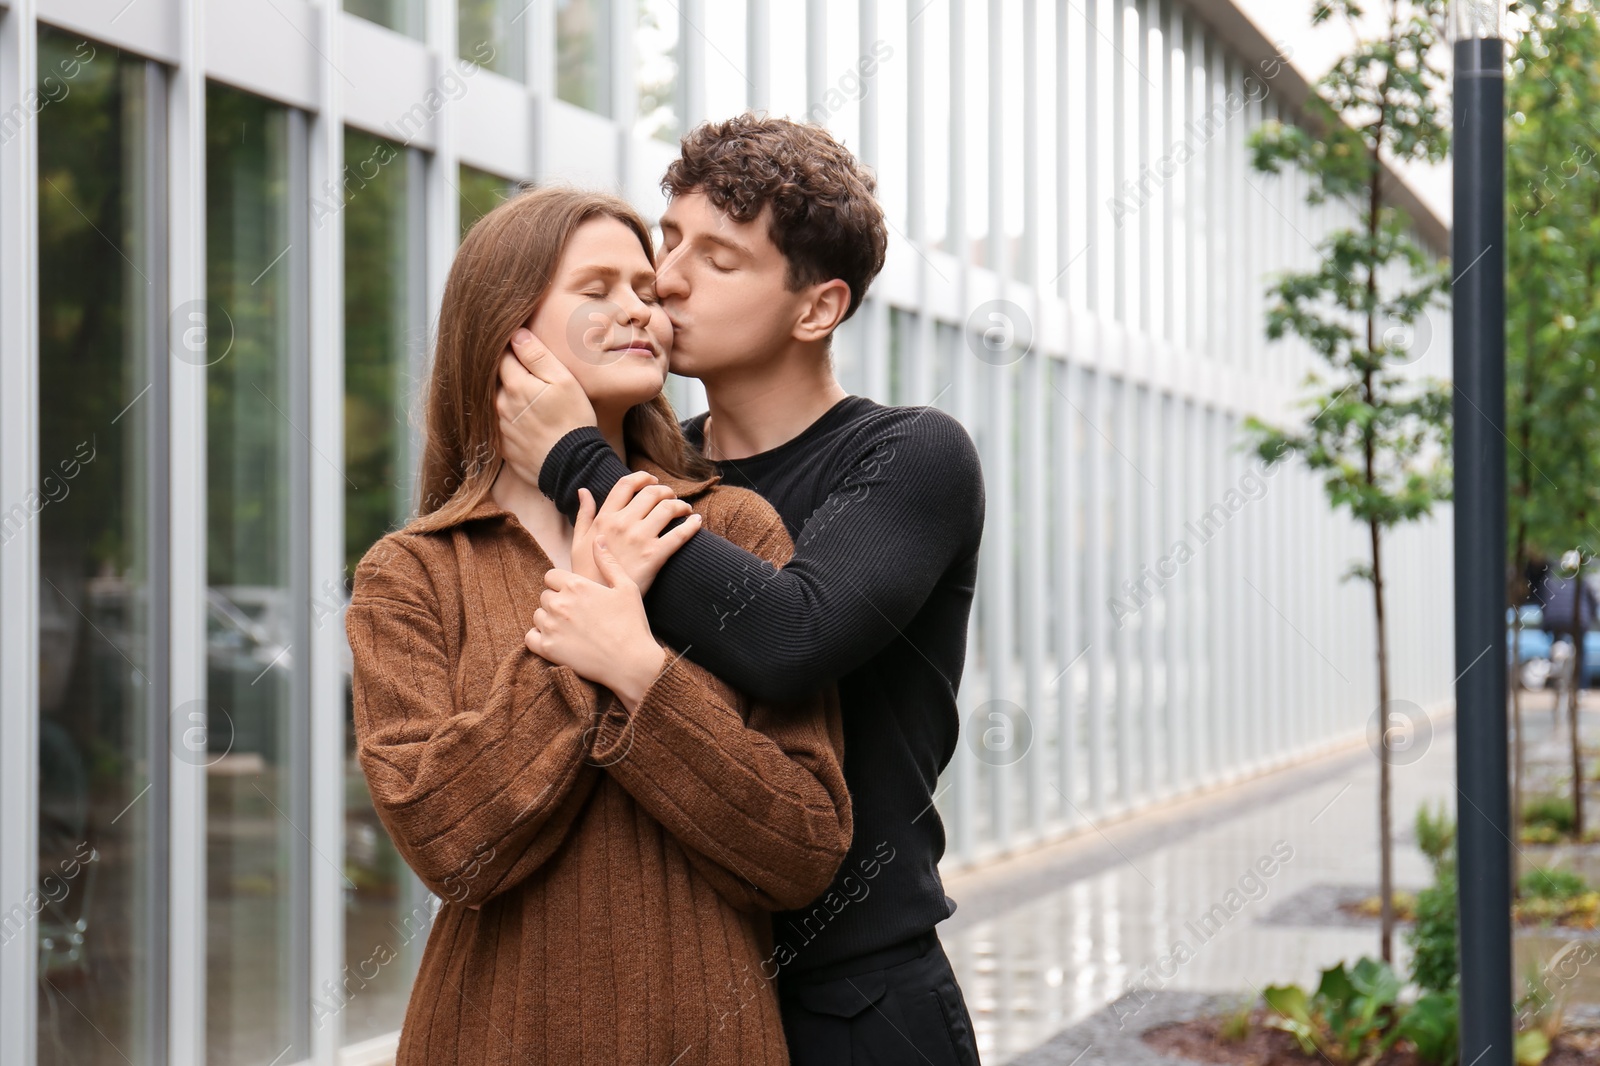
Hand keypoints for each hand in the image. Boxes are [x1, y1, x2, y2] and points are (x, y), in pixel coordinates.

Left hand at [496, 329, 596, 486]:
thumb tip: (516, 334)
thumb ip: (537, 356)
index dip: (508, 348)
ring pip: (494, 402)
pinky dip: (506, 418)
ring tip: (525, 397)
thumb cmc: (573, 419)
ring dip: (505, 396)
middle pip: (493, 379)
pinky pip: (497, 425)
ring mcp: (499, 427)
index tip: (517, 346)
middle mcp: (500, 405)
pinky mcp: (502, 446)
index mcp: (515, 385)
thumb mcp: (563, 381)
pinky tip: (523, 420)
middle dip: (504, 372)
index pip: (500, 356)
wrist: (573, 466)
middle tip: (522, 370)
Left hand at [526, 536, 666, 709]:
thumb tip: (598, 539)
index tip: (576, 595)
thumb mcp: (626, 587)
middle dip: (557, 602)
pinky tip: (557, 641)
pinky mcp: (548, 649)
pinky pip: (530, 638)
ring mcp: (551, 626)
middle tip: (577, 615)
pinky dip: (539, 639)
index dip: (562, 584)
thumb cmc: (632, 624)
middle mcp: (559, 603)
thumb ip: (608, 561)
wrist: (631, 663)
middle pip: (545, 595)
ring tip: (570, 629)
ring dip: (549, 620)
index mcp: (576, 584)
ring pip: (538, 615)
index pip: (551, 576)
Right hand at [578, 472, 702, 593]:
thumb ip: (584, 514)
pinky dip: (692, 525)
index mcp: (605, 518)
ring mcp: (640, 538)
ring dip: (680, 505)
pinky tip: (697, 522)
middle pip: (651, 493)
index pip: (625, 484)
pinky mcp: (655, 555)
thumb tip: (583, 491)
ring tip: (685, 510)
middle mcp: (623, 523)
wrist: (599, 601)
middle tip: (671, 497)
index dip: (642, 477)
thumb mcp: (578, 542)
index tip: (652, 480)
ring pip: (668, 508)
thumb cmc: (587, 573)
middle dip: (665, 490)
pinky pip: (680, 534)